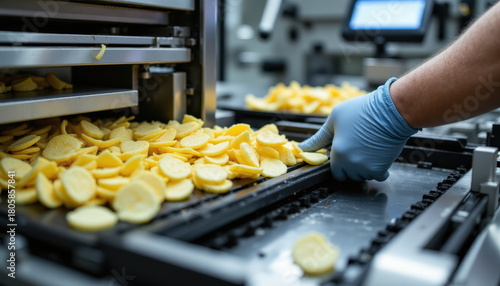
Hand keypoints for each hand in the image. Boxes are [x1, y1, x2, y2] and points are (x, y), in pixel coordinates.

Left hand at [298, 78, 417, 180]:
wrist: (391, 110)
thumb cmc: (362, 110)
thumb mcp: (334, 119)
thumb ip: (317, 138)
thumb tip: (300, 148)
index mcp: (338, 152)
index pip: (335, 172)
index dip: (340, 164)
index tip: (346, 155)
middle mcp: (351, 164)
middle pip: (349, 175)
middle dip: (352, 166)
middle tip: (359, 149)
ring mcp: (366, 168)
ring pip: (363, 176)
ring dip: (365, 168)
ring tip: (369, 148)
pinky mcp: (381, 168)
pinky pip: (379, 176)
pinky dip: (379, 169)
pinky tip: (378, 155)